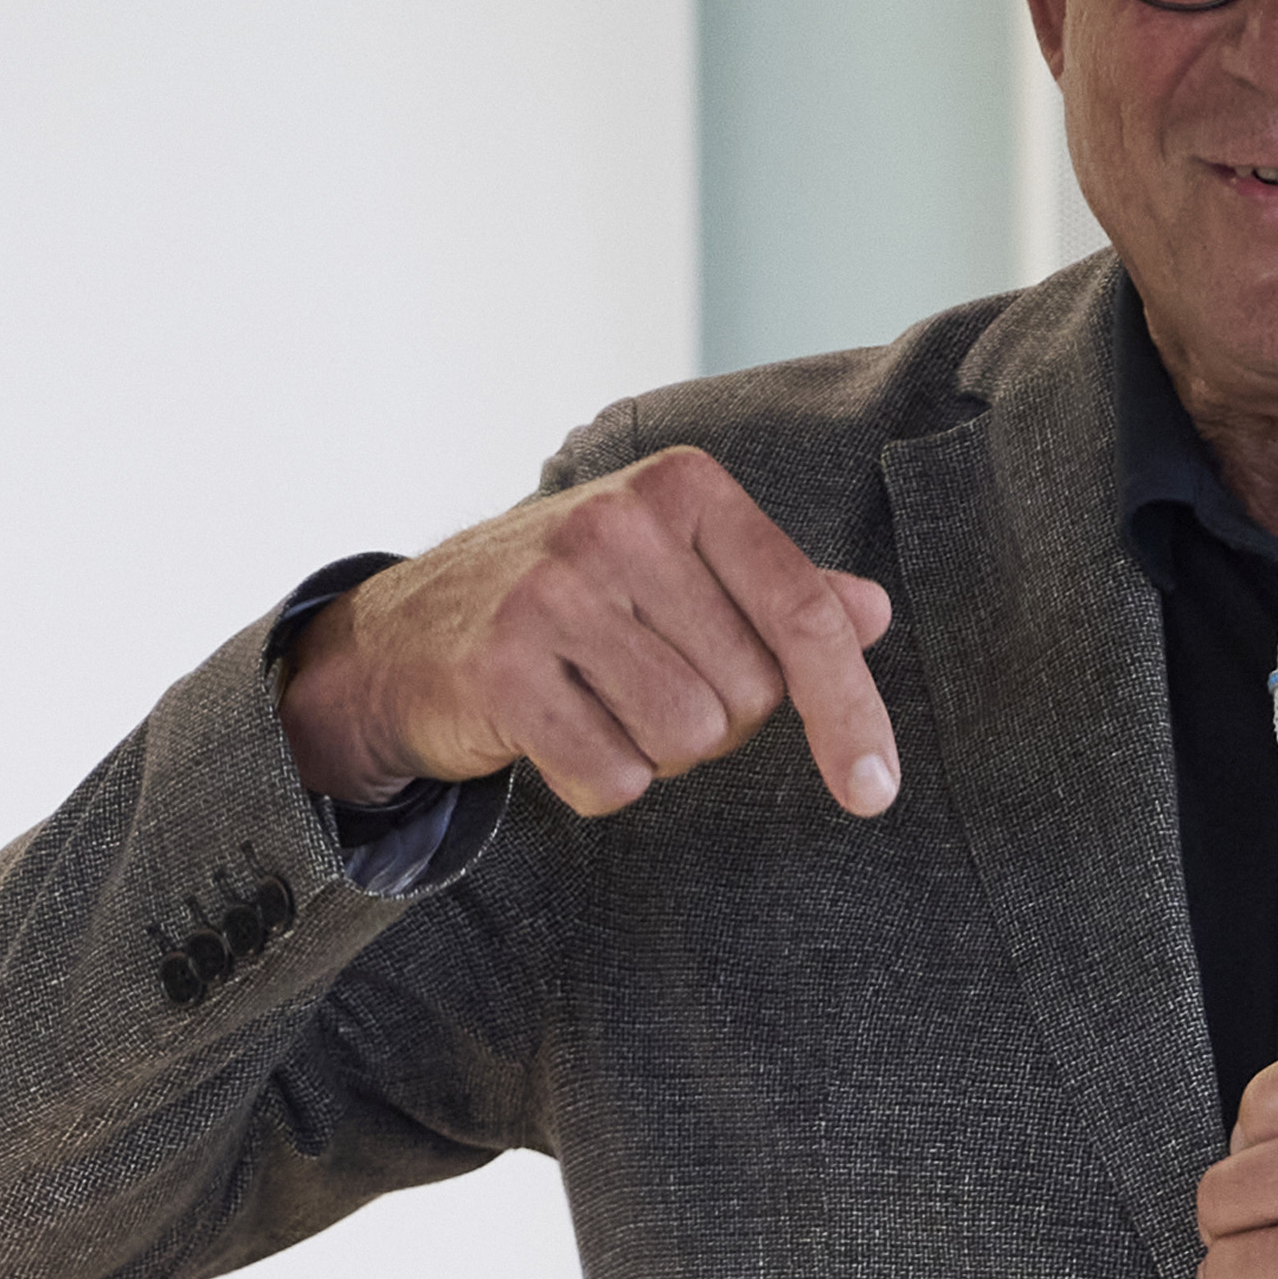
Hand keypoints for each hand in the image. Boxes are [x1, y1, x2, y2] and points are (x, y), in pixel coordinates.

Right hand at [282, 447, 898, 820]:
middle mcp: (617, 522)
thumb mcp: (677, 571)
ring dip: (656, 752)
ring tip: (600, 704)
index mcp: (682, 488)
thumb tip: (872, 612)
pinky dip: (598, 781)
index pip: (804, 615)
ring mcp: (552, 590)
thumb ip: (776, 592)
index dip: (851, 712)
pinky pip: (612, 777)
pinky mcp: (498, 664)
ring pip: (686, 737)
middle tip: (646, 687)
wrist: (402, 636)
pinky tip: (555, 731)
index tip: (875, 790)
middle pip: (750, 692)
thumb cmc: (571, 603)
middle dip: (717, 721)